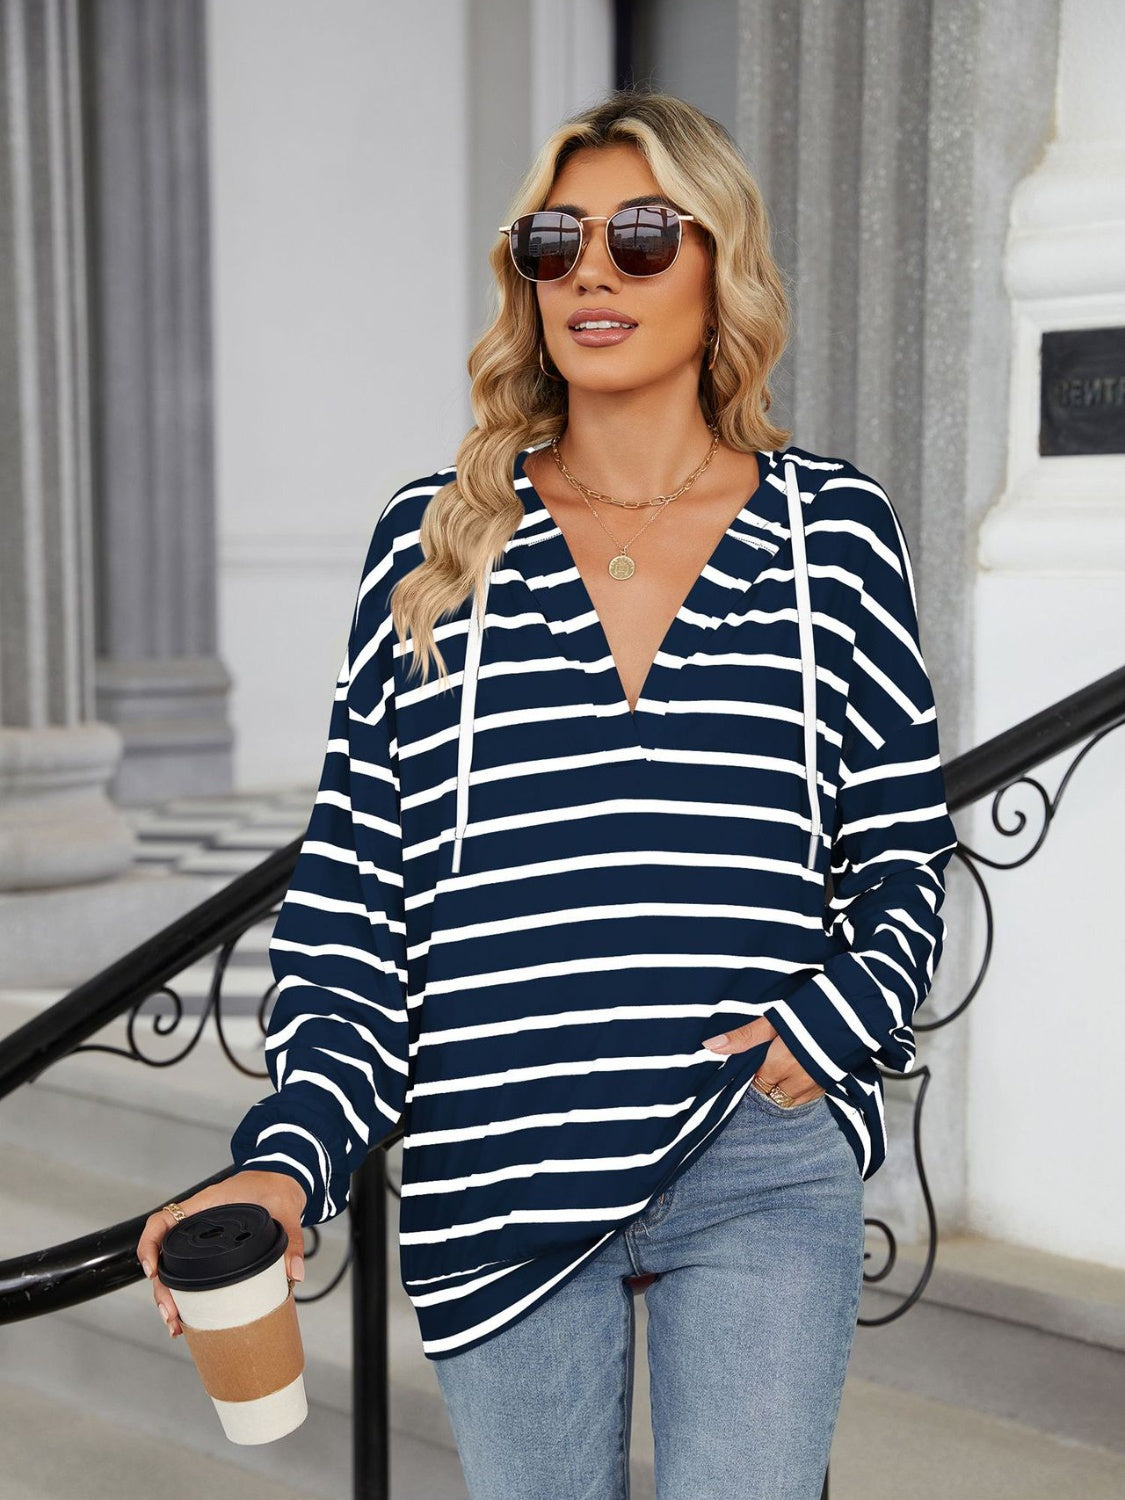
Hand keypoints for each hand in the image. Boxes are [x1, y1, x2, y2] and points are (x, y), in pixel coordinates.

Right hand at [135, 1170, 307, 1338]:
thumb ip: (291, 1239)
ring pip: (174, 1267)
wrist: (283, 1181)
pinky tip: (188, 1315)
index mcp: (205, 1205)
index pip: (162, 1221)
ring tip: (176, 1323)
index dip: (150, 1244)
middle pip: (164, 1255)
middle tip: (171, 1314)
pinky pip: (191, 1270)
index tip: (152, 1271)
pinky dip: (186, 1293)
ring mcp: (202, 1238)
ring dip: (170, 1295)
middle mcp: (197, 1222)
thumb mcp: (284, 1209)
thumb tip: (294, 1273)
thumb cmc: (275, 1187)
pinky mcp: (212, 1251)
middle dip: (162, 1288)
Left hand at [703, 1017, 826, 1105]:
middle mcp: (796, 1080)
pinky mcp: (829, 1086)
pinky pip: (807, 1099)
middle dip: (767, 1079)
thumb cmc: (809, 1012)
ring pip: (788, 1099)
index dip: (754, 1069)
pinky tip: (801, 1072)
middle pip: (770, 1092)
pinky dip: (800, 1090)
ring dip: (783, 1087)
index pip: (755, 1080)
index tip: (757, 1058)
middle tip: (773, 1058)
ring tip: (786, 1065)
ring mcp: (815, 1086)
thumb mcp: (772, 1021)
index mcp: (779, 1063)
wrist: (852, 1012)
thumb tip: (710, 1046)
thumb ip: (743, 1037)